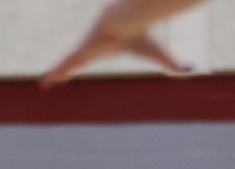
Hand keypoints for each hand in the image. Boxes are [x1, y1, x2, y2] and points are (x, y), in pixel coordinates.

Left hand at [38, 0, 193, 88]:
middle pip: (79, 61)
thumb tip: (190, 72)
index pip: (97, 57)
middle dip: (69, 69)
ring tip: (46, 82)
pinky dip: (54, 74)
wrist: (127, 20)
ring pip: (68, 65)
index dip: (90, 61)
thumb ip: (173, 64)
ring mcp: (85, 51)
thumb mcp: (159, 54)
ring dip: (58, 74)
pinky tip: (44, 82)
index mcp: (108, 49)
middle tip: (59, 77)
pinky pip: (64, 66)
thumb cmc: (141, 35)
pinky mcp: (79, 52)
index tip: (84, 64)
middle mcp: (94, 50)